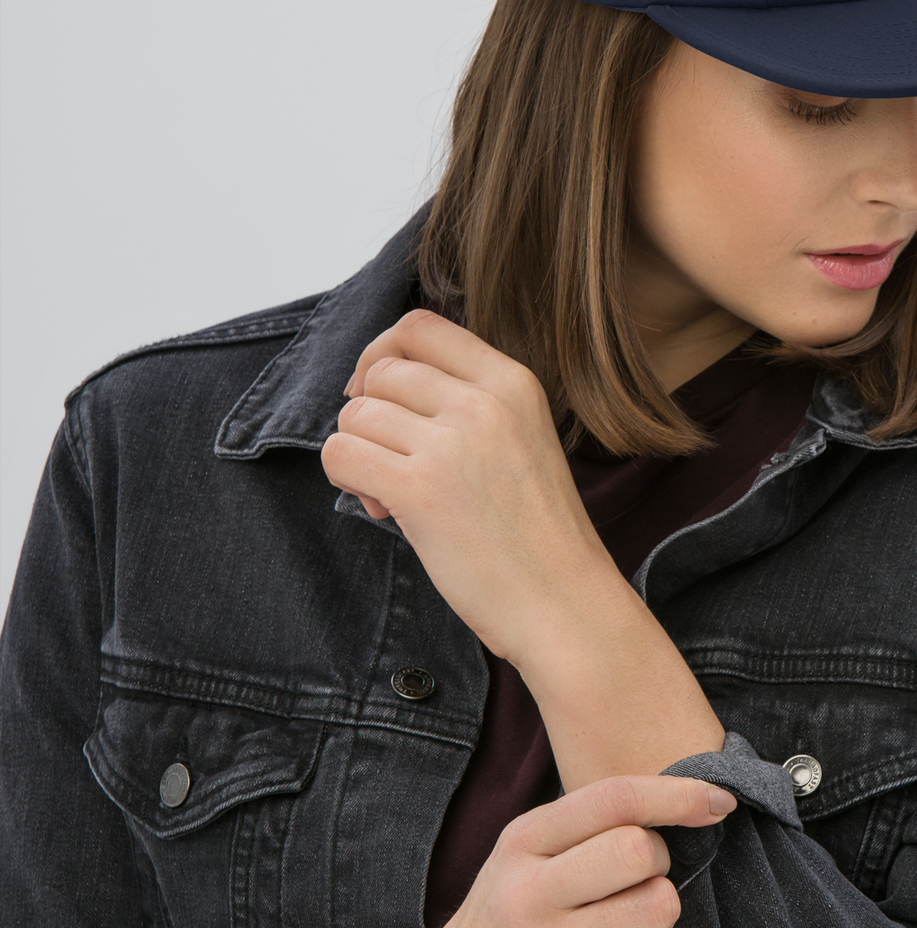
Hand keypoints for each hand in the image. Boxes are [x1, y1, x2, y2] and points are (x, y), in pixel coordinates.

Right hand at [247, 774, 735, 927]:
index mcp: (522, 841)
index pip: (613, 798)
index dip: (677, 793)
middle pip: (640, 850)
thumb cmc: (507, 915)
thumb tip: (689, 799)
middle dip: (659, 861)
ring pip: (658, 906)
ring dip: (660, 913)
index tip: (720, 798)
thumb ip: (588, 827)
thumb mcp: (525, 855)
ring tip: (626, 925)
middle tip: (637, 879)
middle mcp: (528, 892)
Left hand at [319, 309, 617, 659]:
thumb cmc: (539, 534)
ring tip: (393, 494)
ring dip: (360, 453)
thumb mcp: (521, 439)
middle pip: (382, 372)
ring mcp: (453, 443)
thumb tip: (378, 388)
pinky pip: (340, 454)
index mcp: (513, 382)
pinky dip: (347, 479)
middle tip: (394, 464)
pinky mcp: (420, 490)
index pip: (420, 326)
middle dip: (371, 416)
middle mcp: (484, 402)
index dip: (384, 354)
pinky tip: (382, 508)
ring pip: (355, 414)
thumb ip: (468, 403)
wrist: (565, 602)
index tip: (382, 395)